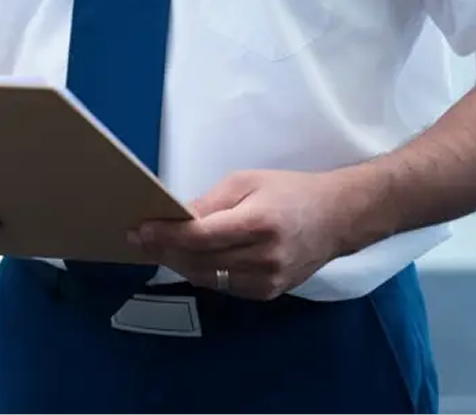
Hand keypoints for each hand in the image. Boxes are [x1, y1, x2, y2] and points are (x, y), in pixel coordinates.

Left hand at [128, 169, 352, 300]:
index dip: (167, 235)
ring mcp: (268, 281)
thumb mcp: (246, 181)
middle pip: (201, 261)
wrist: (337, 218)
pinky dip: (202, 273)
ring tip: (154, 249)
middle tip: (139, 239)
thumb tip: (177, 218)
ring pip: (209, 279)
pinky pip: (225, 287)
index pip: (202, 237)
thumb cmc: (289, 191)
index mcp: (258, 224)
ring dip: (178, 264)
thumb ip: (211, 203)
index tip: (141, 229)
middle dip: (165, 250)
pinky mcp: (269, 294)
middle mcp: (264, 258)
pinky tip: (185, 260)